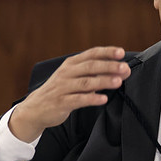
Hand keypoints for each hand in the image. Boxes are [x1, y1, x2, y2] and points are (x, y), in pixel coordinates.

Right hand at [8, 46, 130, 141]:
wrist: (35, 108)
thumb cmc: (61, 91)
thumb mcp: (74, 77)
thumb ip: (94, 74)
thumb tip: (120, 70)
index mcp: (71, 63)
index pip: (91, 54)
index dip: (107, 52)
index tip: (121, 52)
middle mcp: (67, 73)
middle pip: (90, 67)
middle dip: (109, 66)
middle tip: (124, 68)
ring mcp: (63, 87)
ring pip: (86, 82)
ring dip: (103, 81)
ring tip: (118, 81)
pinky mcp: (61, 102)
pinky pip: (78, 100)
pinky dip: (91, 99)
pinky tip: (103, 99)